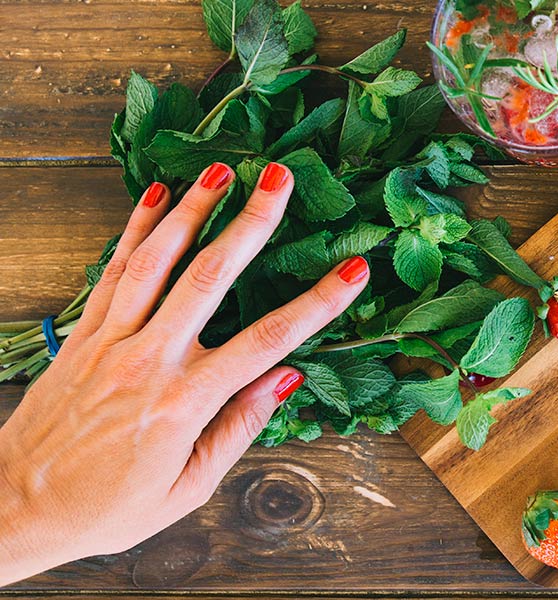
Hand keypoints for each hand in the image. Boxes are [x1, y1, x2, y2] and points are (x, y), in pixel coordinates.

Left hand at [0, 163, 369, 585]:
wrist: (16, 506)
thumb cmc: (107, 507)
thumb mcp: (188, 487)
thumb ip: (239, 427)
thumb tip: (287, 377)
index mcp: (185, 403)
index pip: (268, 341)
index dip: (318, 303)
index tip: (353, 270)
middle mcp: (149, 361)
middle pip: (211, 278)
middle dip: (250, 222)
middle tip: (279, 179)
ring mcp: (110, 341)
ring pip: (157, 260)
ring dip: (192, 209)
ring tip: (222, 169)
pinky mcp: (82, 334)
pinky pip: (113, 270)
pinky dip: (136, 229)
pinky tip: (155, 195)